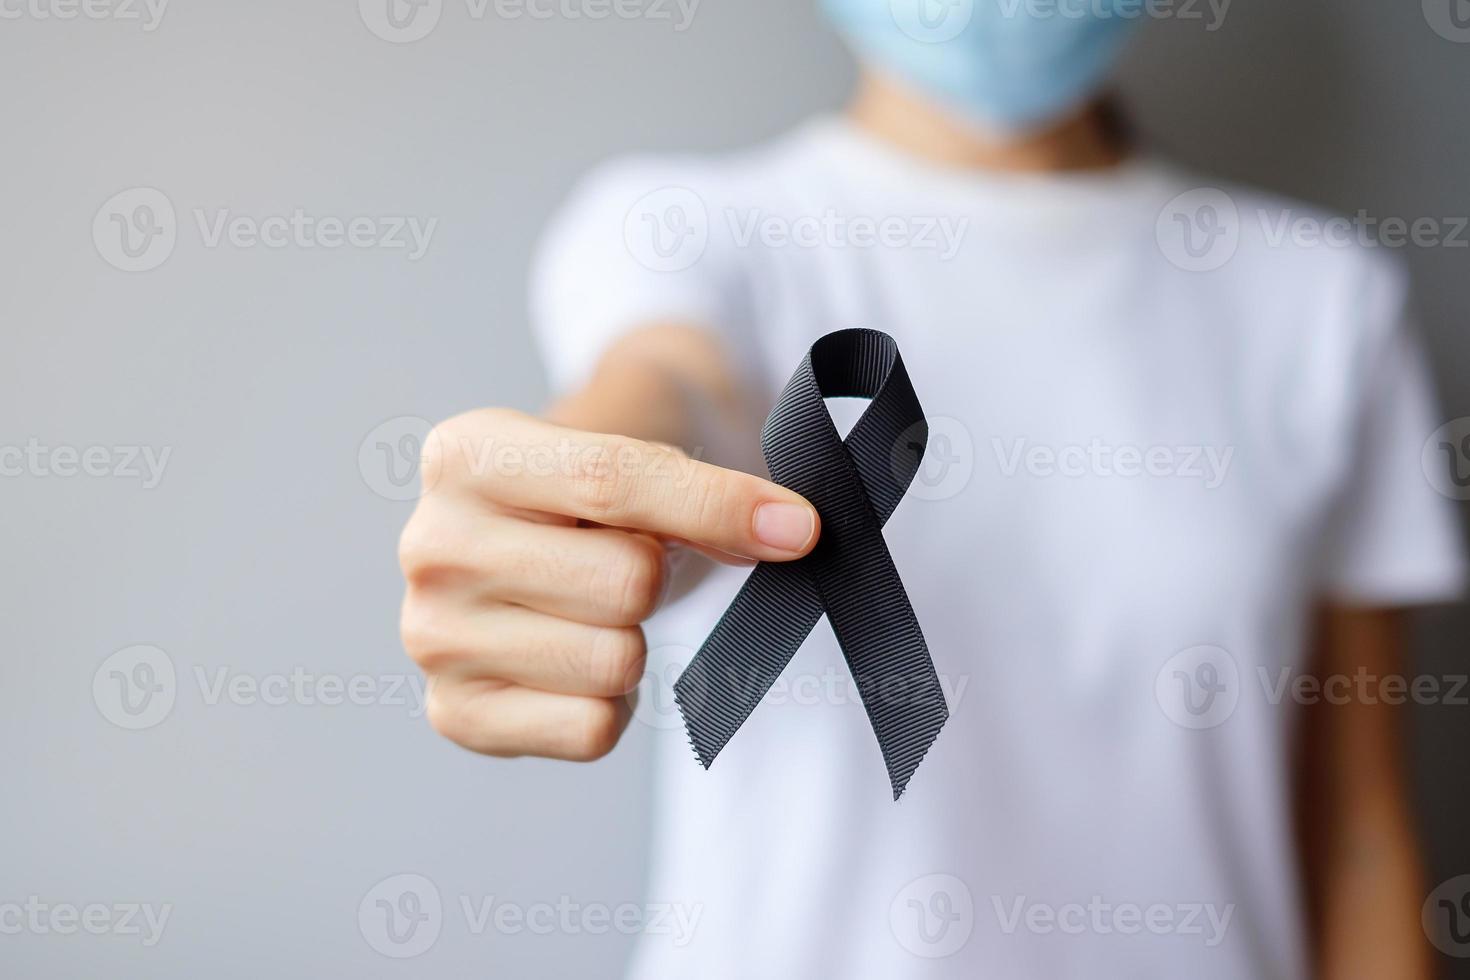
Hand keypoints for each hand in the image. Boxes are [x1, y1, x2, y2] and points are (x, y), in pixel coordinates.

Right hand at [398, 408, 819, 759]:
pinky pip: (593, 728)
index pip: (612, 482)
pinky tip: (575, 659)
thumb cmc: (597, 487)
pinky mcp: (456, 714)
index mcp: (466, 454)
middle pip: (625, 583)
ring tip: (592, 607)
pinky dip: (611, 703)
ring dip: (633, 640)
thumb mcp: (644, 452)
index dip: (719, 506)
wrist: (539, 531)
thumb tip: (790, 533)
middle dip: (653, 576)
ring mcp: (432, 637)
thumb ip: (708, 491)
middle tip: (622, 559)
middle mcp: (431, 545)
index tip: (798, 527)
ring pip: (615, 662)